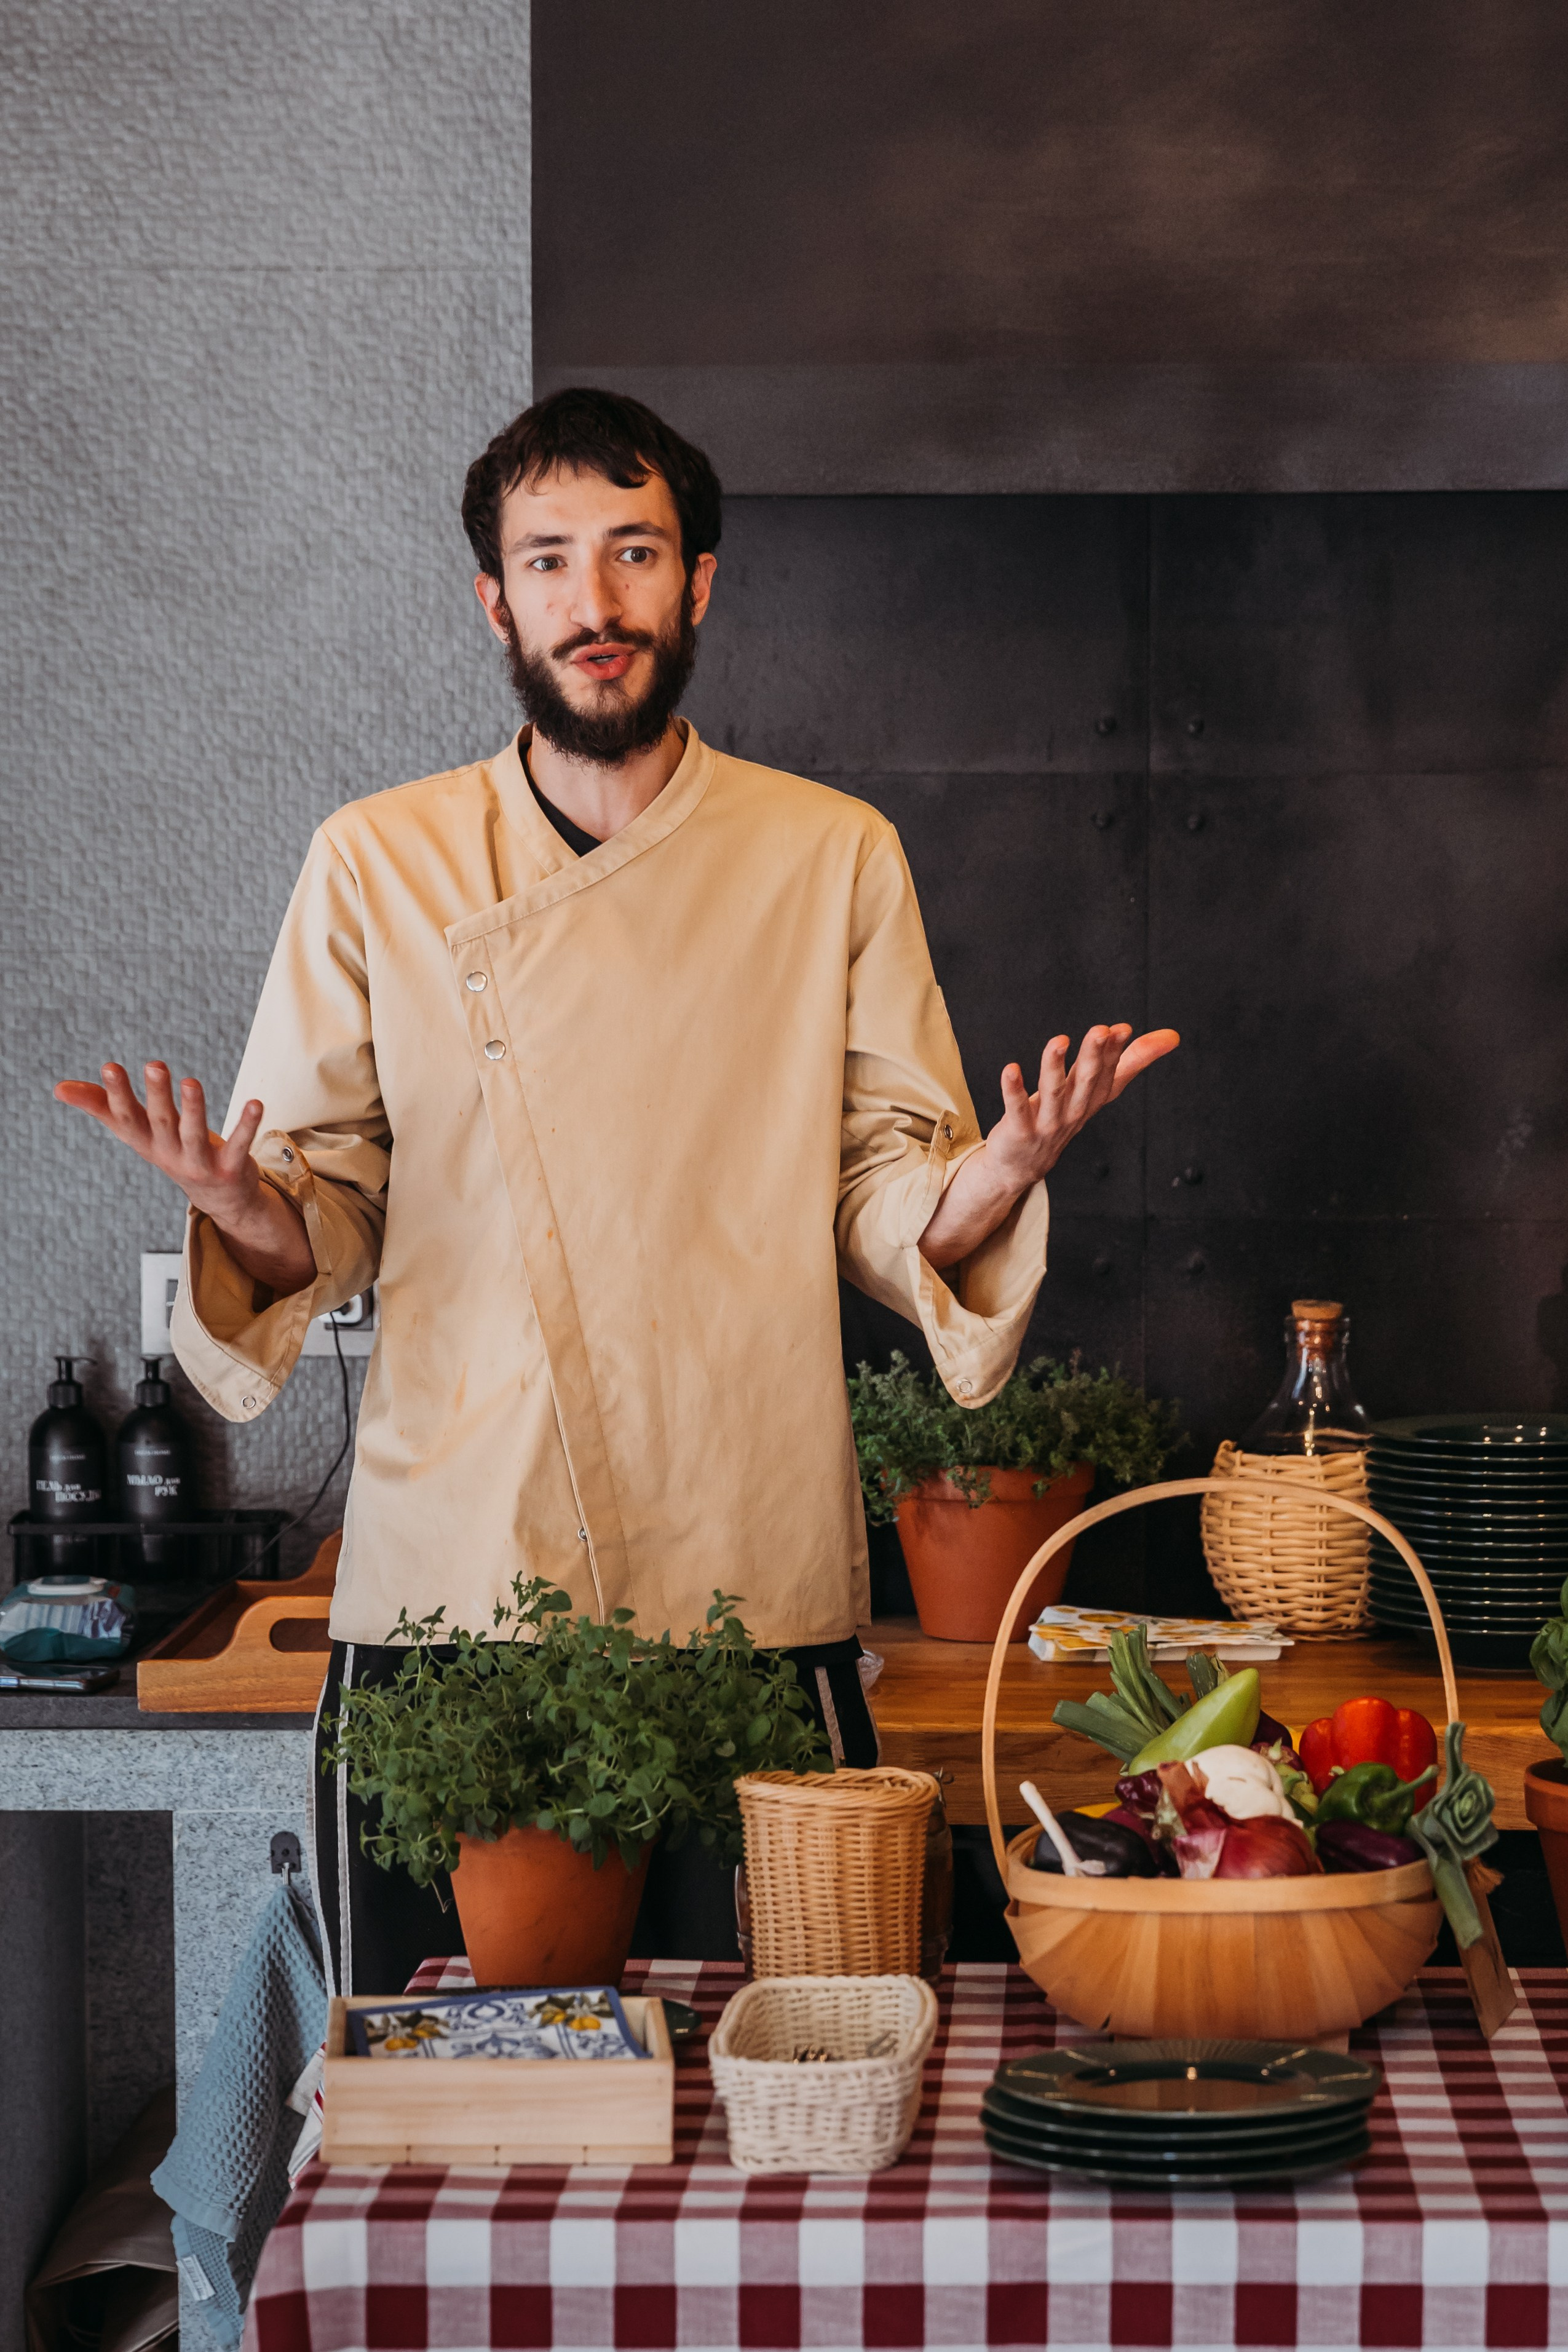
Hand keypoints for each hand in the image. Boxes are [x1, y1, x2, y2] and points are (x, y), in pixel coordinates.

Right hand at [54, 1062, 315, 1294]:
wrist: (219, 1199)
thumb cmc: (174, 1151)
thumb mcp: (139, 1132)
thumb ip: (103, 1106)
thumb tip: (58, 1088)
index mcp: (146, 1142)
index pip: (127, 1118)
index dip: (117, 1095)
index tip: (110, 1067)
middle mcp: (169, 1154)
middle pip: (161, 1123)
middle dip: (156, 1095)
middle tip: (154, 1064)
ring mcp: (200, 1164)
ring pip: (194, 1136)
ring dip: (193, 1109)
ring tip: (190, 1082)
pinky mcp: (231, 1169)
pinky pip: (240, 1145)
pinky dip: (247, 1126)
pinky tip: (256, 1104)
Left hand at [919, 1025, 1179, 1271]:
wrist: (1023, 1166)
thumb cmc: (1061, 1118)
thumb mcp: (1095, 1089)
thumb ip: (1127, 1061)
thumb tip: (1170, 1037)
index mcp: (1092, 1098)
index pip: (1108, 1072)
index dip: (1115, 1051)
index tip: (1122, 1028)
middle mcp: (1074, 1111)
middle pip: (1087, 1081)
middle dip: (1094, 1056)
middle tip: (1101, 1031)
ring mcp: (1048, 1123)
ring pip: (1054, 1092)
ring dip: (1055, 1067)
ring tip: (1058, 1042)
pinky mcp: (1020, 1131)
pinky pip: (1018, 1109)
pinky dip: (1014, 1091)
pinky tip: (1010, 1070)